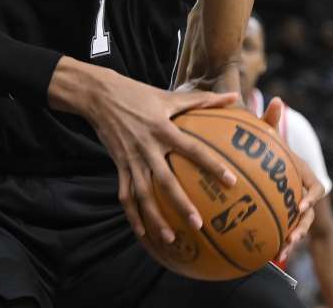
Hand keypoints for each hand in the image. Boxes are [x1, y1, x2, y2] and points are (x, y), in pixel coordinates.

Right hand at [50, 59, 240, 243]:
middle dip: (181, 203)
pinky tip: (142, 233)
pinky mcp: (119, 165)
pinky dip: (132, 215)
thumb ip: (202, 99)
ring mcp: (131, 159)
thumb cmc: (137, 93)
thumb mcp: (168, 95)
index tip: (230, 181)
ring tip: (171, 238)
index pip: (192, 149)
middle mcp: (147, 147)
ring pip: (143, 194)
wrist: (98, 96)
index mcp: (163, 129)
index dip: (211, 164)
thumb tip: (234, 96)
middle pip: (165, 180)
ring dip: (155, 218)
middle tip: (198, 224)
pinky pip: (125, 194)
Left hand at [260, 97, 323, 262]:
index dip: (312, 196)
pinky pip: (284, 230)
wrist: (264, 169)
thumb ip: (271, 120)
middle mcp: (304, 193)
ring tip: (282, 250)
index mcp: (304, 175)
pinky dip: (278, 241)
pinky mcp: (284, 216)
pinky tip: (266, 254)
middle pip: (309, 213)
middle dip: (302, 225)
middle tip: (292, 235)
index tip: (302, 203)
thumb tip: (276, 98)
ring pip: (299, 226)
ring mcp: (295, 207)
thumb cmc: (268, 149)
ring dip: (292, 238)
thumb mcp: (269, 137)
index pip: (316, 187)